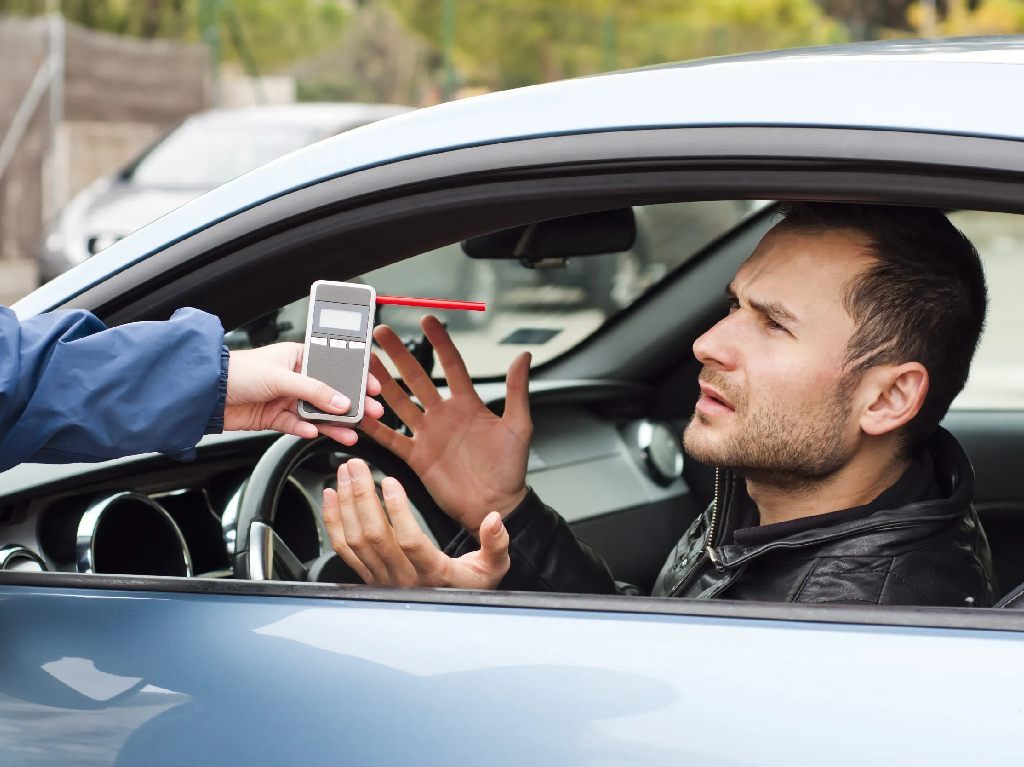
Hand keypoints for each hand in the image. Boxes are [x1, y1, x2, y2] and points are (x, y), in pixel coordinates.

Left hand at [225, 342, 383, 444]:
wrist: (206, 393)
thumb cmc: (237, 371)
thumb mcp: (281, 377)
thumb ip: (313, 391)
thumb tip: (340, 401)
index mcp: (297, 357)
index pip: (334, 366)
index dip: (355, 377)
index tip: (372, 387)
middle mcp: (294, 377)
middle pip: (329, 393)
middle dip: (351, 404)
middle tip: (371, 413)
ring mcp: (285, 398)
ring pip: (316, 413)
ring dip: (333, 423)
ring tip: (350, 433)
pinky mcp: (274, 417)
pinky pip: (297, 425)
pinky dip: (306, 430)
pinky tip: (314, 433)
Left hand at [323, 458, 509, 588]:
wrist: (449, 614)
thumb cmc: (471, 587)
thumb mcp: (494, 567)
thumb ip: (495, 543)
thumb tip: (494, 519)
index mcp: (434, 574)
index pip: (410, 542)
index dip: (397, 512)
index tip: (390, 482)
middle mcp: (403, 579)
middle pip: (373, 537)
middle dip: (361, 496)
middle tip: (356, 465)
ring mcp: (381, 579)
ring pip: (355, 541)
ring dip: (346, 504)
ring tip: (345, 472)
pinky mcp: (369, 575)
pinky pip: (344, 549)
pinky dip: (333, 521)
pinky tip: (331, 496)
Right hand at [357, 315, 531, 534]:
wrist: (496, 505)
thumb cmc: (510, 470)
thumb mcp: (518, 426)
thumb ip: (517, 390)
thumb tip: (523, 355)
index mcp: (468, 405)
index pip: (451, 365)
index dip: (440, 343)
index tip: (428, 320)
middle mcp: (444, 415)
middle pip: (417, 378)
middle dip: (400, 354)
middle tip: (382, 333)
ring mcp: (428, 435)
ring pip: (399, 402)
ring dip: (382, 382)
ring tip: (365, 362)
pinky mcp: (416, 456)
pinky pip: (391, 438)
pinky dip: (375, 426)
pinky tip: (361, 411)